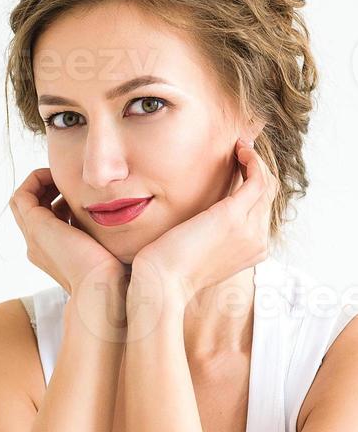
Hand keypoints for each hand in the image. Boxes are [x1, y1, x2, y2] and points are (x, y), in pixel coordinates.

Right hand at [9, 168, 127, 297]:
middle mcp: (37, 246)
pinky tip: (59, 176)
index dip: (56, 200)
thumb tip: (116, 219)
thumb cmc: (111, 274)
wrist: (101, 288)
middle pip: (30, 210)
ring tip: (63, 176)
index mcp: (51, 253)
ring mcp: (34, 238)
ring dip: (40, 183)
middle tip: (67, 179)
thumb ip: (101, 234)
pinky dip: (36, 180)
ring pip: (23, 202)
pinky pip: (23, 195)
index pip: (44, 219)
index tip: (78, 192)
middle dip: (46, 189)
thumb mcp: (104, 249)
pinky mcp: (36, 228)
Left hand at [130, 138, 277, 306]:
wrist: (162, 284)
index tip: (241, 168)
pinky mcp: (234, 216)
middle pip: (268, 196)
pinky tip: (239, 150)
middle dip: (258, 170)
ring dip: (256, 161)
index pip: (262, 211)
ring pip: (266, 185)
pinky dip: (252, 161)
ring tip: (239, 147)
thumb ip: (213, 236)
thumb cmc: (170, 269)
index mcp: (252, 251)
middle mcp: (258, 242)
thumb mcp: (200, 252)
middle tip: (241, 150)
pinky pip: (258, 179)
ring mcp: (250, 230)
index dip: (254, 187)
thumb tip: (206, 218)